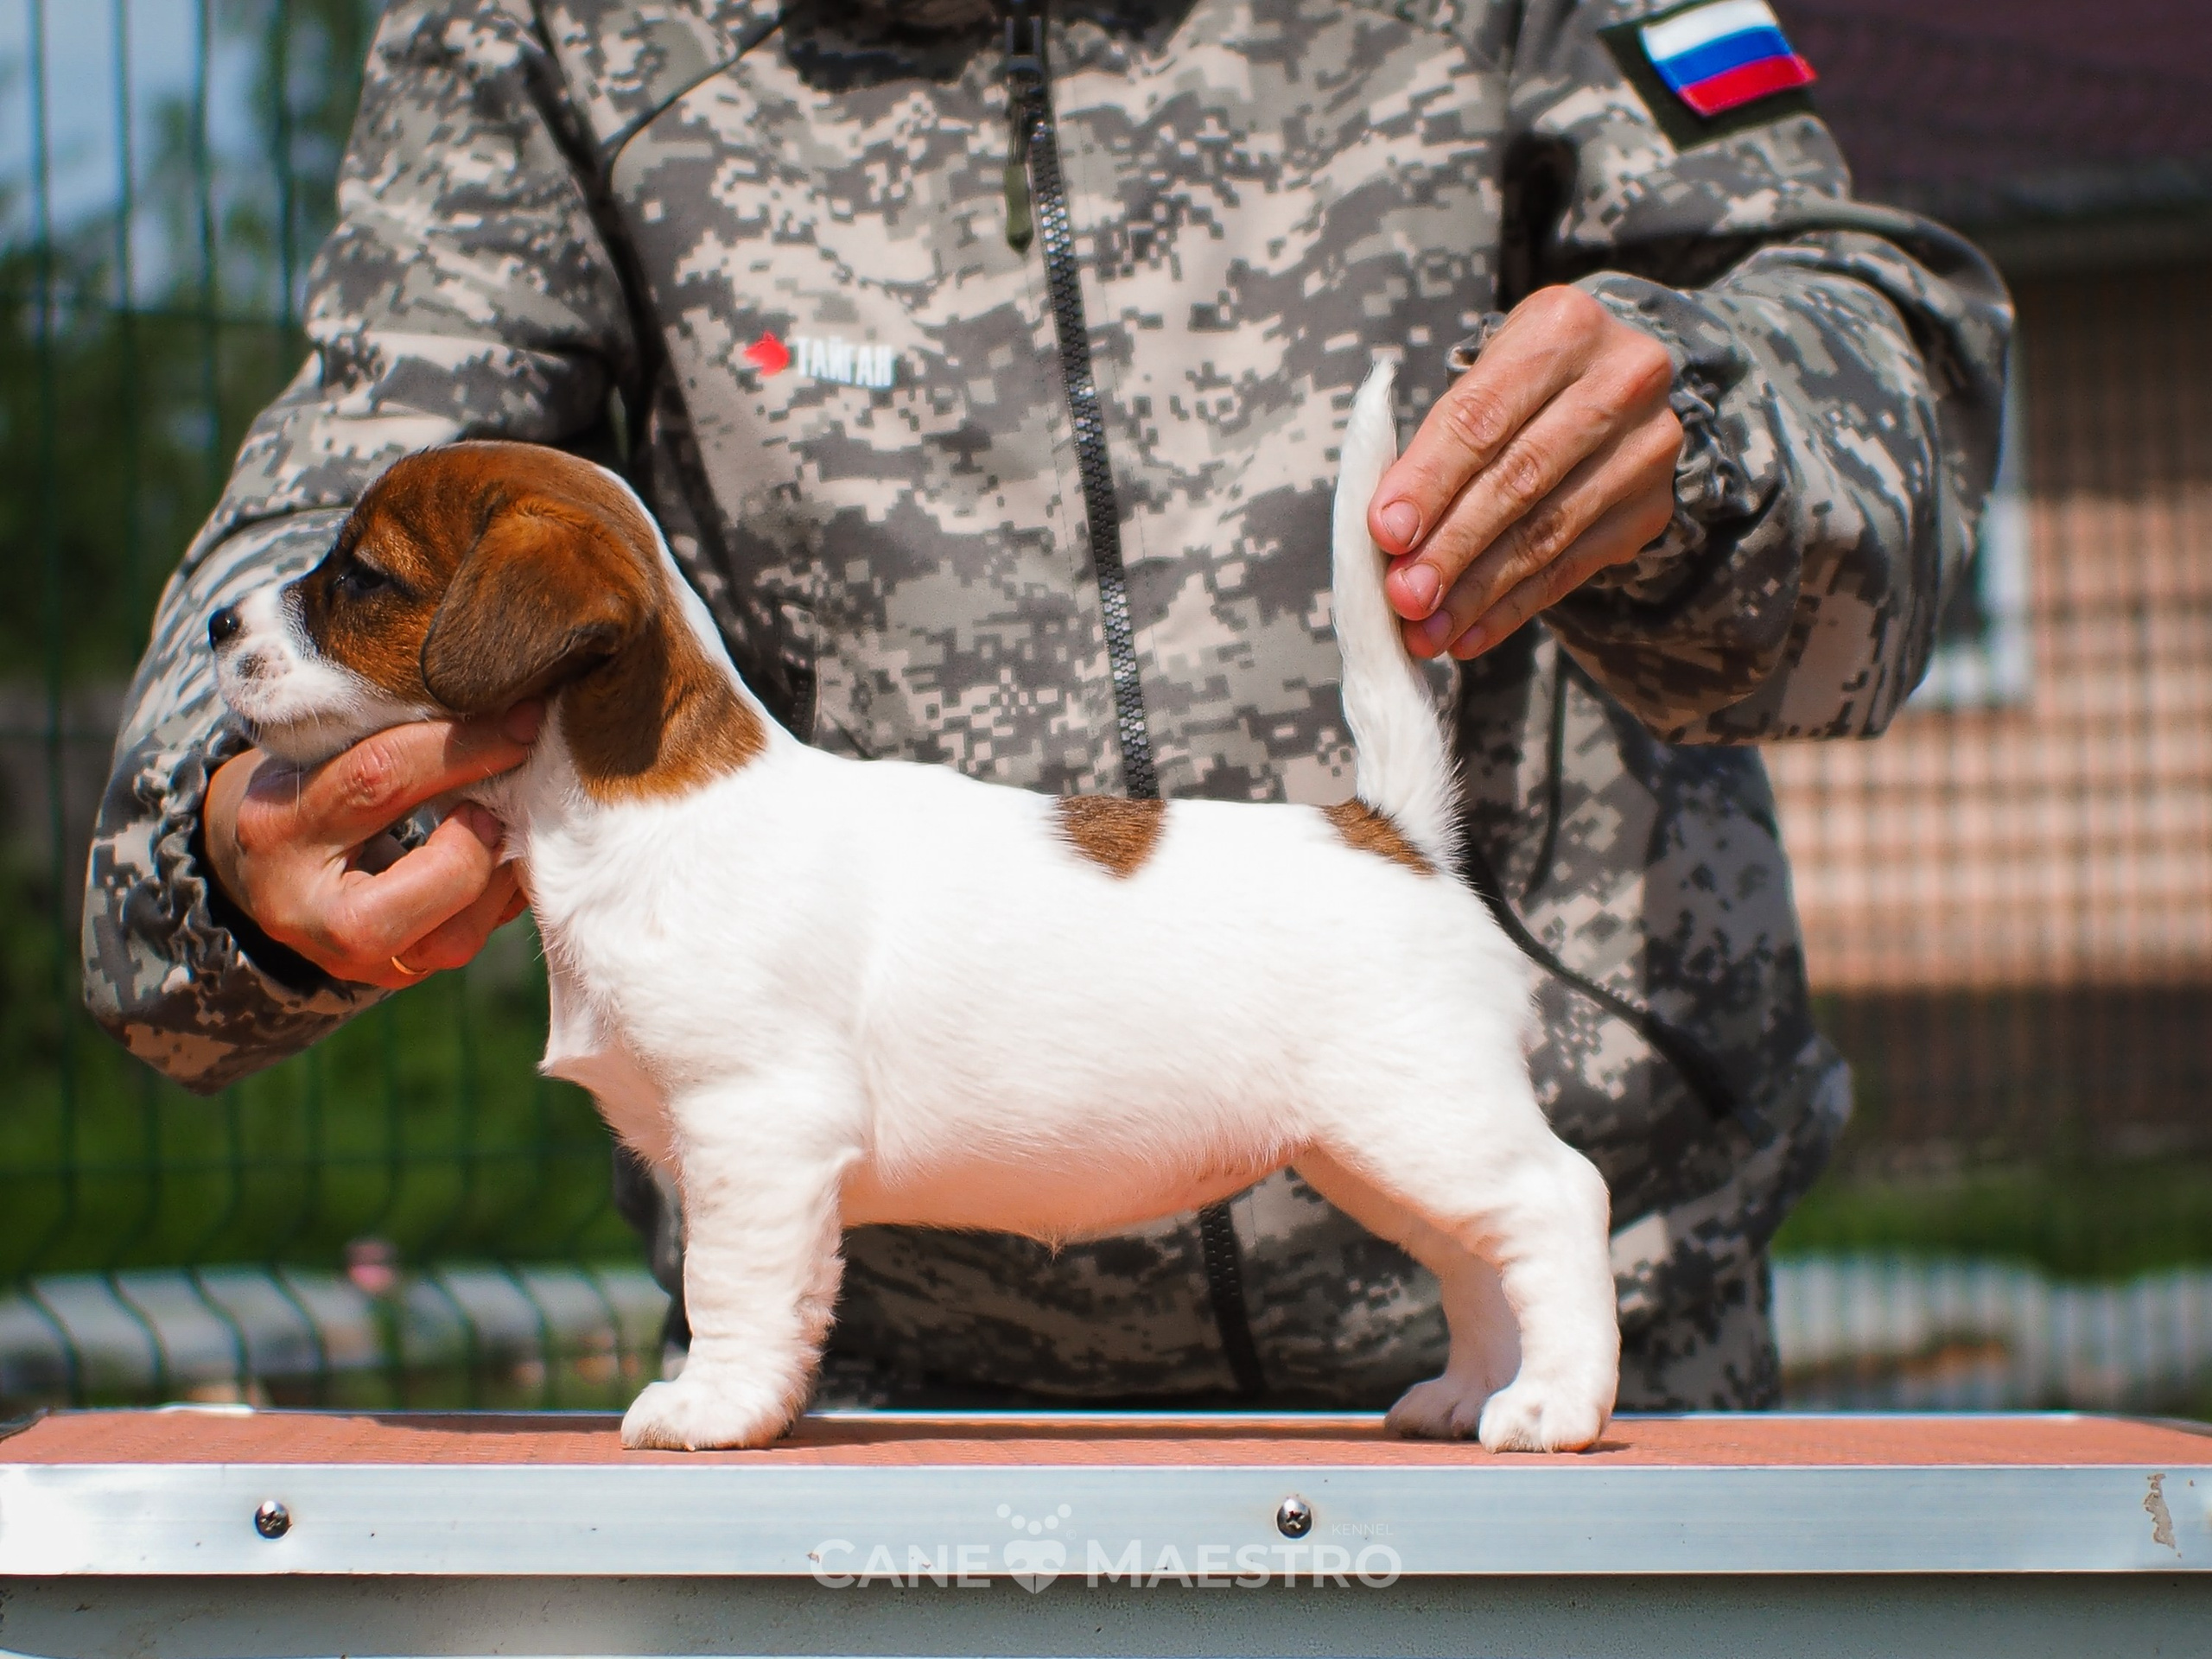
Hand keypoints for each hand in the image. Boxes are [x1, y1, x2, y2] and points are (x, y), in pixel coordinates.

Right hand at [203, 705, 541, 989]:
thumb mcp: (322, 754)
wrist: (270, 872)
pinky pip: (468, 943)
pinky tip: (502, 856)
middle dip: (485, 833)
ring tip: (503, 825)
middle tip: (503, 796)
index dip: (463, 746)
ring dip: (499, 873)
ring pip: (459, 936)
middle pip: (436, 881)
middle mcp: (310, 913)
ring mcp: (355, 962)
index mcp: (279, 831)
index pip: (380, 780)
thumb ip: (392, 741)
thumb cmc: (304, 791)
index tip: (522, 720)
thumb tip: (508, 712)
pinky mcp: (394, 978)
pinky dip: (499, 897)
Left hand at [1369, 286, 1682, 658]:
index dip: (1430, 479)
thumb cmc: (1519, 385)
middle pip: (1520, 479)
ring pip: (1547, 532)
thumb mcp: (1482, 380)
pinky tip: (1469, 636)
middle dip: (1453, 546)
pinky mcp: (1652, 506)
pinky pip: (1572, 568)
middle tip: (1404, 597)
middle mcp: (1622, 379)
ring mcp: (1647, 447)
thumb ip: (1437, 447)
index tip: (1385, 534)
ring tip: (1426, 633)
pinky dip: (1513, 607)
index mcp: (1564, 328)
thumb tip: (1390, 541)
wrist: (1614, 384)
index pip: (1483, 416)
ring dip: (1477, 592)